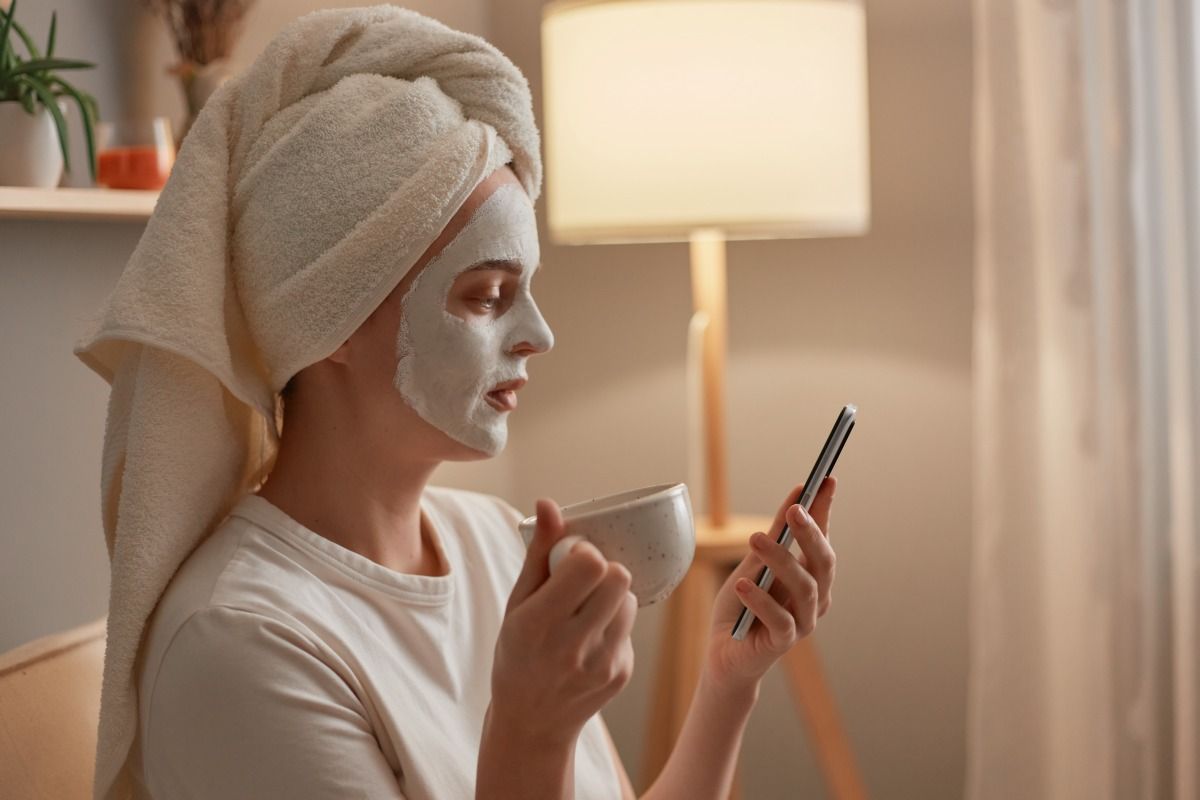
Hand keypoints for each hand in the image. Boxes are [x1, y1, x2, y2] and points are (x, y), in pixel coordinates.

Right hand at [489, 498, 637, 746]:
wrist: (531, 723)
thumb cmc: (518, 653)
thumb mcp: (516, 603)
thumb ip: (538, 553)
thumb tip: (549, 503)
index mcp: (539, 623)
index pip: (589, 564)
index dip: (583, 554)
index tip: (569, 562)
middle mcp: (572, 646)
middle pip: (617, 577)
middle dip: (602, 571)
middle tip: (580, 584)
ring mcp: (602, 663)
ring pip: (628, 600)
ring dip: (610, 597)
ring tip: (585, 612)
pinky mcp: (622, 673)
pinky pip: (629, 627)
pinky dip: (613, 624)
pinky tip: (590, 640)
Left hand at [703, 476, 837, 693]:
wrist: (724, 654)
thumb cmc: (740, 606)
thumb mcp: (753, 563)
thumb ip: (775, 534)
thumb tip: (796, 495)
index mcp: (811, 575)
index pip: (822, 537)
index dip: (825, 509)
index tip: (826, 478)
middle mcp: (815, 598)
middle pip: (822, 562)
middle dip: (810, 532)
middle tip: (794, 508)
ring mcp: (803, 621)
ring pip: (803, 587)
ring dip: (780, 560)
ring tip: (755, 538)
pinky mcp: (783, 642)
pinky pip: (779, 619)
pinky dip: (760, 599)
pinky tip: (742, 584)